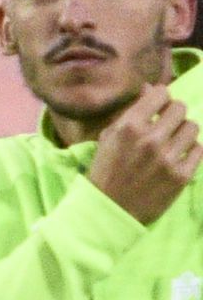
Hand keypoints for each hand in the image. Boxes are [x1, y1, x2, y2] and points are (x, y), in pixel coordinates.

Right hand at [87, 84, 202, 224]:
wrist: (109, 211)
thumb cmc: (106, 172)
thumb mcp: (108, 138)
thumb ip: (129, 113)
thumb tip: (150, 88)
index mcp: (129, 127)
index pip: (161, 94)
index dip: (160, 99)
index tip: (158, 108)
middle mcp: (150, 139)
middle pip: (180, 108)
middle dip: (173, 115)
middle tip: (166, 127)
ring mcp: (168, 158)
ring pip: (193, 127)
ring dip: (183, 133)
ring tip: (173, 143)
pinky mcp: (181, 175)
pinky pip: (199, 150)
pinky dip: (190, 152)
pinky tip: (178, 158)